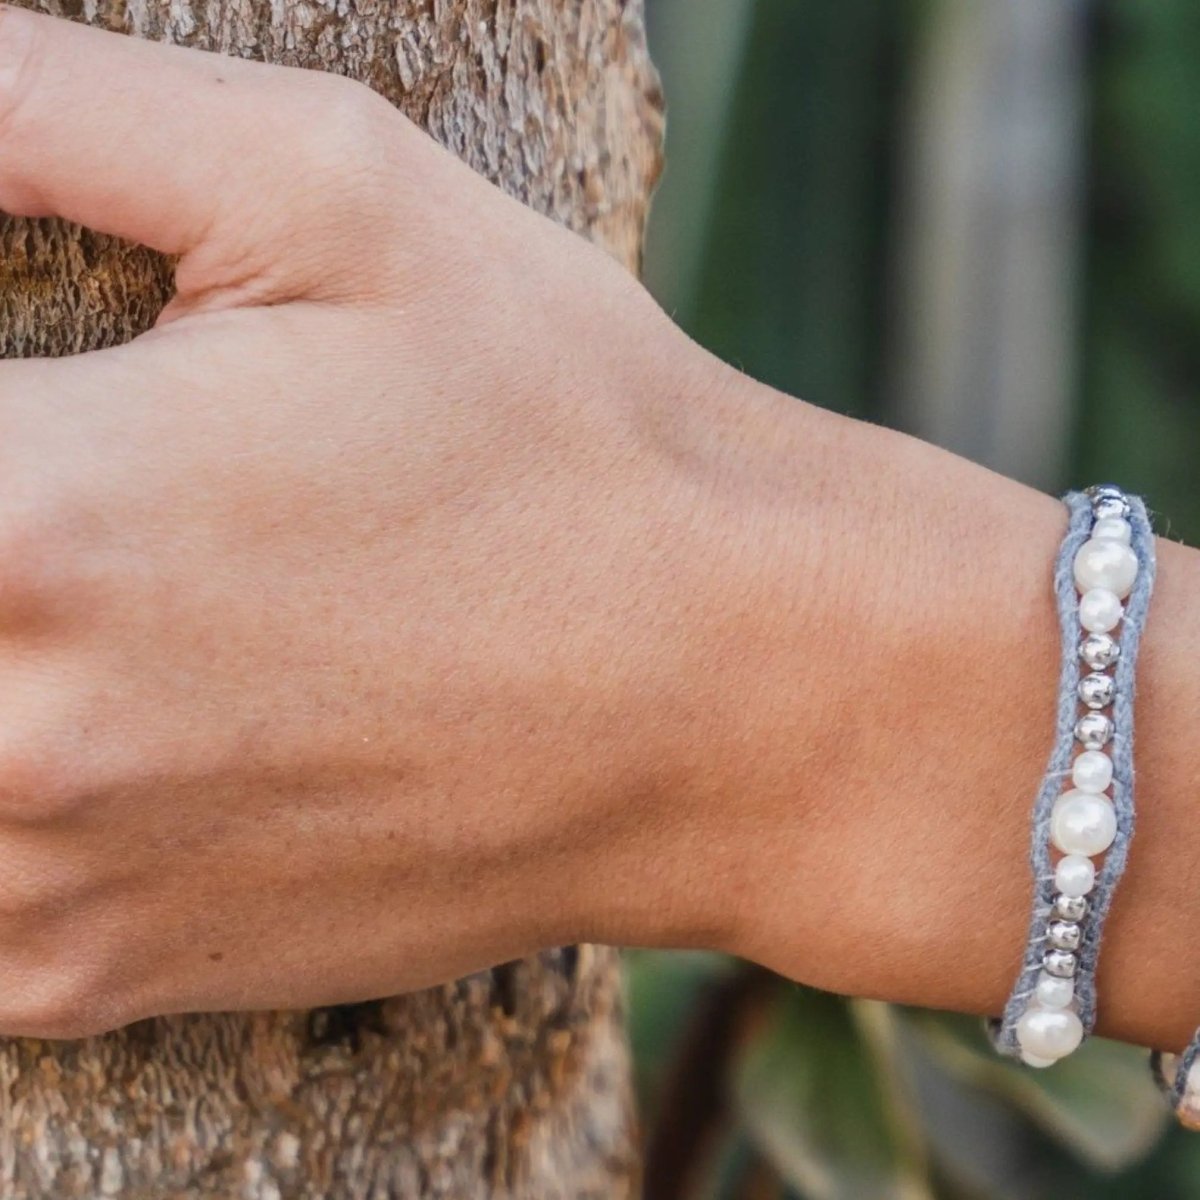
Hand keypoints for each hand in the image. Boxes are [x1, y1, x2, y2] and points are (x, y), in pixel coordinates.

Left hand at [0, 9, 721, 1035]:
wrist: (731, 698)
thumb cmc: (570, 442)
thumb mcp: (342, 196)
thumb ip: (52, 108)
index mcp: (35, 515)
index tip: (44, 421)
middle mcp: (15, 736)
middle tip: (88, 514)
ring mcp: (55, 888)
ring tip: (105, 614)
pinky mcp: (110, 978)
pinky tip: (93, 737)